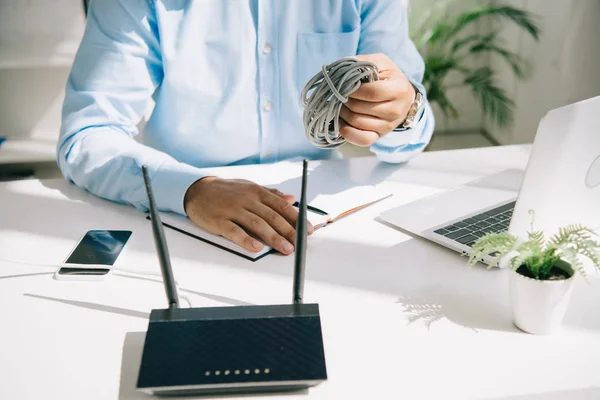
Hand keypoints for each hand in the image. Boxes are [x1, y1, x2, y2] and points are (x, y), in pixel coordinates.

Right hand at [184, 177, 313, 254]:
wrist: (197, 189)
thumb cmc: (226, 191)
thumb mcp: (250, 187)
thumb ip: (271, 194)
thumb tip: (291, 199)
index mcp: (257, 192)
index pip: (281, 206)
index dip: (296, 218)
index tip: (308, 230)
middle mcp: (247, 199)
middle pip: (272, 216)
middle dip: (289, 231)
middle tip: (300, 243)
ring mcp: (233, 210)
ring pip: (257, 224)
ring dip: (273, 237)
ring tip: (285, 248)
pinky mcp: (219, 221)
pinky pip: (234, 231)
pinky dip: (246, 239)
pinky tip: (256, 247)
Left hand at [339, 53, 415, 145]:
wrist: (402, 97)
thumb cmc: (388, 78)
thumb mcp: (380, 63)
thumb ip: (363, 63)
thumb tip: (341, 70)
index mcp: (399, 89)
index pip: (371, 92)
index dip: (353, 89)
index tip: (344, 84)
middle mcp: (396, 111)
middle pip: (360, 108)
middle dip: (344, 100)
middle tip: (339, 93)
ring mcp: (388, 126)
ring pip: (357, 123)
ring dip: (342, 113)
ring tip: (340, 104)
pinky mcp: (379, 136)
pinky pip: (361, 139)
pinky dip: (347, 132)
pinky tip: (341, 121)